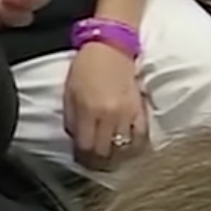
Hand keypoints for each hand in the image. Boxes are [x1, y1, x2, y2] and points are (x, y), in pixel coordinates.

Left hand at [64, 42, 148, 169]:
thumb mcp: (69, 91)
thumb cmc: (86, 66)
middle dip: (98, 162)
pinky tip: (130, 151)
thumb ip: (71, 119)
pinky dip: (135, 148)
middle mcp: (108, 116)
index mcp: (87, 110)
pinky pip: (141, 138)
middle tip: (95, 164)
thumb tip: (76, 140)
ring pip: (123, 149)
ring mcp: (127, 114)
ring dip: (116, 158)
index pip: (86, 147)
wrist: (112, 46)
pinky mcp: (141, 110)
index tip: (81, 160)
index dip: (83, 159)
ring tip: (111, 160)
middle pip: (104, 152)